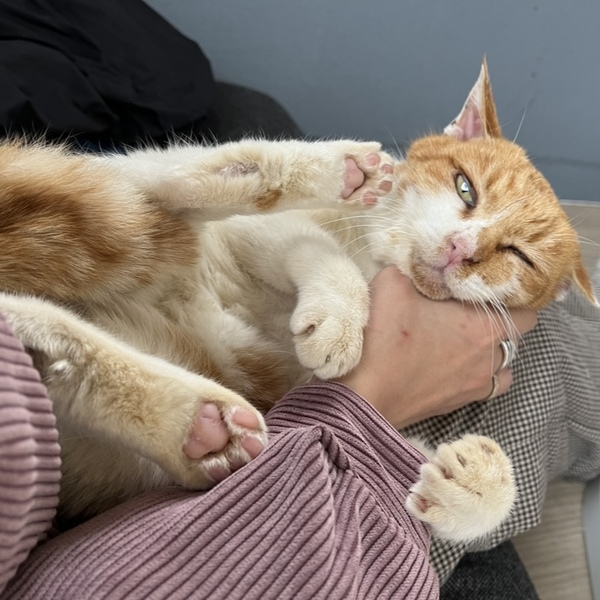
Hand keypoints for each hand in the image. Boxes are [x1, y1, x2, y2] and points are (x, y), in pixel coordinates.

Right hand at [335, 266, 536, 428]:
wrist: (362, 394)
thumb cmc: (382, 339)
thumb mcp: (393, 283)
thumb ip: (416, 269)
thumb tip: (423, 266)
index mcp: (482, 326)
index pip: (527, 310)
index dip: (514, 296)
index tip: (492, 286)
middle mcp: (488, 358)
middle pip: (515, 337)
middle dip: (500, 320)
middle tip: (472, 307)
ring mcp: (475, 386)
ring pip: (503, 366)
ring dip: (491, 351)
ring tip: (466, 340)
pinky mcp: (457, 405)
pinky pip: (484, 387)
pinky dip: (478, 375)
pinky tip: (454, 364)